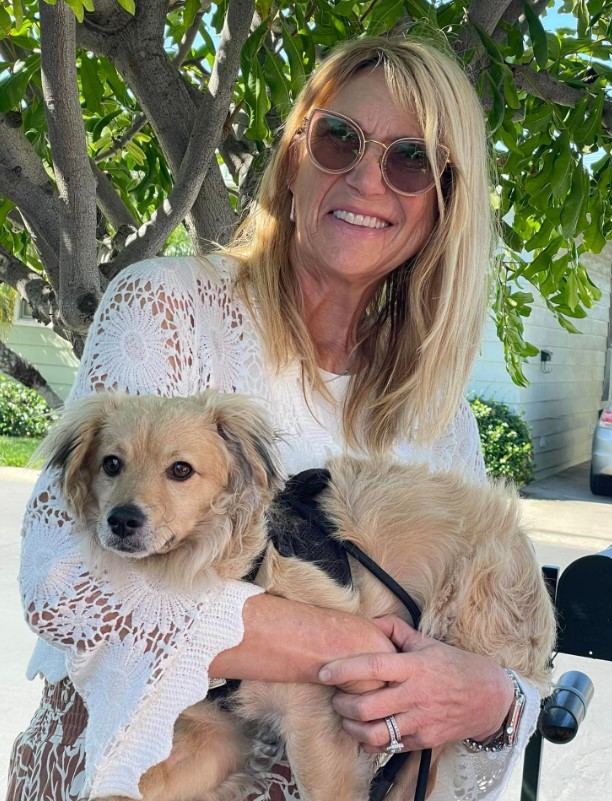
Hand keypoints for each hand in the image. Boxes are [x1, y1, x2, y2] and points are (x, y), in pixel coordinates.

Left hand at [318, 616, 513, 752]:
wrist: (490, 698)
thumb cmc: (455, 666)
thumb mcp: (427, 642)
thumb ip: (397, 630)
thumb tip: (371, 621)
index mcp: (414, 667)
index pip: (373, 666)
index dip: (344, 669)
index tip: (324, 672)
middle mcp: (416, 695)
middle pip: (368, 707)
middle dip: (343, 704)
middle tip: (335, 698)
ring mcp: (421, 721)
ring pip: (376, 733)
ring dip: (353, 728)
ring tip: (347, 718)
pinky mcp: (425, 741)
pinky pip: (390, 746)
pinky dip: (371, 743)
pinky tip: (365, 733)